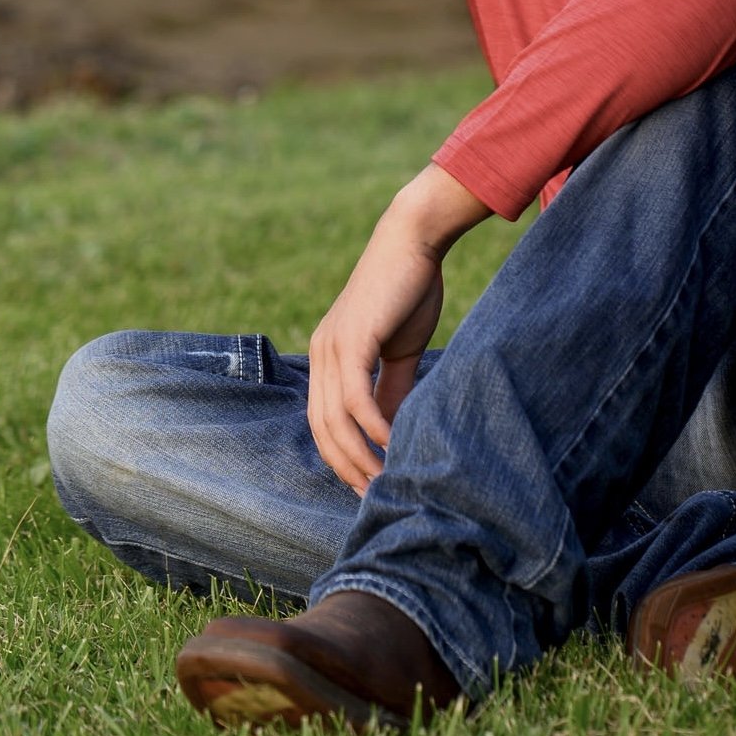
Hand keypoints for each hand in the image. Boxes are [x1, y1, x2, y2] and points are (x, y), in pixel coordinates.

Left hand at [307, 164, 490, 493]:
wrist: (414, 240)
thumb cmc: (409, 289)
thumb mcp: (398, 348)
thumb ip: (392, 387)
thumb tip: (392, 429)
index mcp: (327, 356)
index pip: (324, 421)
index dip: (342, 456)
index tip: (367, 483)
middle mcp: (320, 354)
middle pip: (322, 430)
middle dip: (346, 467)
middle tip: (373, 496)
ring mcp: (331, 347)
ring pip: (335, 421)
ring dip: (359, 456)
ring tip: (383, 481)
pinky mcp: (352, 340)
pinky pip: (356, 399)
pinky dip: (373, 428)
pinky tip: (392, 446)